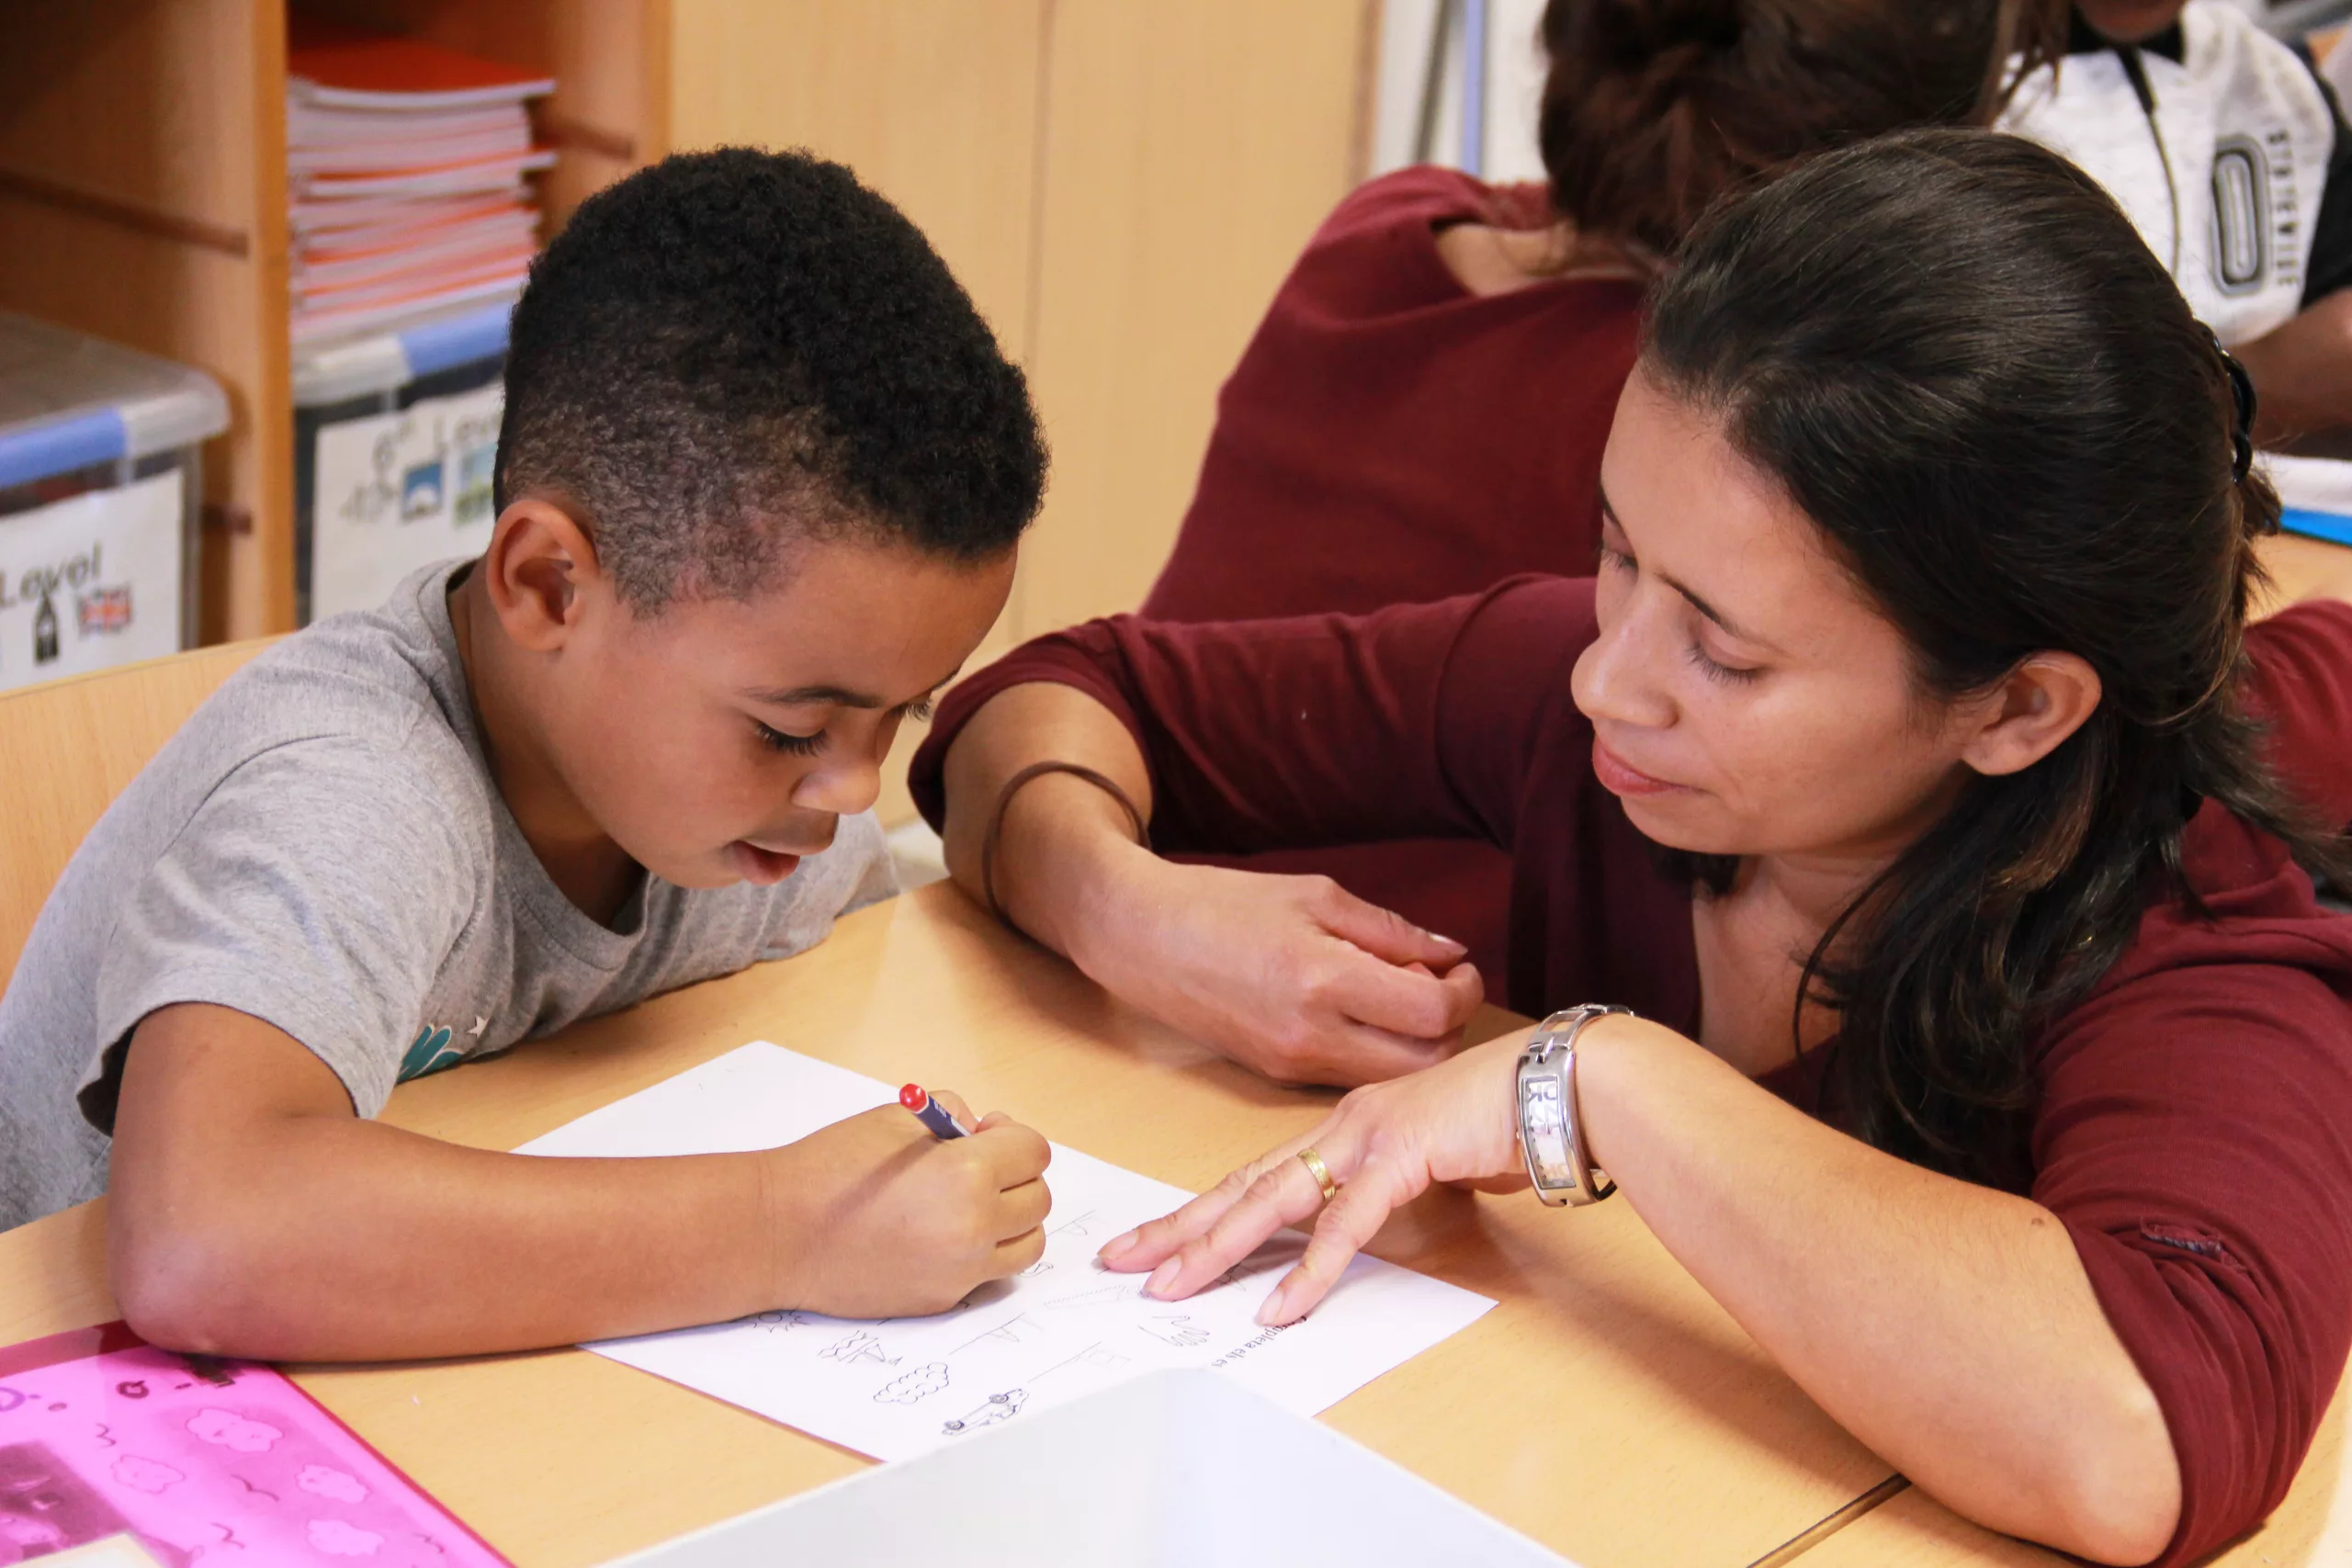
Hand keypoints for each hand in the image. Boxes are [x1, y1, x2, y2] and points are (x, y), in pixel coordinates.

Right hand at [768, 1091, 1051, 1317]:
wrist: (781, 1233)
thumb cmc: (831, 1168)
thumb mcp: (898, 1117)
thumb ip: (953, 1115)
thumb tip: (984, 1132)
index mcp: (968, 1174)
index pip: (1034, 1152)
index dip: (1012, 1136)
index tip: (986, 1133)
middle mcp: (974, 1228)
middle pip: (1038, 1199)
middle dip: (1017, 1176)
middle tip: (981, 1165)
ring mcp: (961, 1271)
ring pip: (1027, 1244)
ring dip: (1013, 1219)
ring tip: (975, 1203)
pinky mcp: (943, 1299)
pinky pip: (990, 1273)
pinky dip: (983, 1252)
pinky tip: (945, 1232)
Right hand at [1074, 857, 1485, 1086]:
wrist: (1140, 939)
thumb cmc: (1221, 903)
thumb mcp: (1314, 896)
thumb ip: (1390, 930)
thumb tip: (1449, 953)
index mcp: (1324, 978)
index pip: (1432, 1012)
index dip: (1464, 991)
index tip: (1460, 968)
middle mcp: (1312, 1033)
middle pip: (1423, 1062)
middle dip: (1447, 1027)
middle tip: (1436, 986)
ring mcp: (1293, 1062)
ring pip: (1389, 1078)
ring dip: (1411, 1045)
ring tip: (1393, 995)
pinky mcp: (1278, 1075)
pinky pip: (1350, 1076)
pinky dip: (1373, 1052)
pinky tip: (1358, 1011)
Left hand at [1095, 1033, 1528, 1323]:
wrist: (1564, 1083)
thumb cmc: (1511, 1119)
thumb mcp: (1436, 1161)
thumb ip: (1399, 1186)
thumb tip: (1382, 1216)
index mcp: (1347, 1127)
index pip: (1258, 1175)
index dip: (1203, 1209)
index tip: (1156, 1240)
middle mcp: (1344, 1127)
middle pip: (1244, 1186)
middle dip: (1180, 1227)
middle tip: (1123, 1261)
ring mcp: (1368, 1137)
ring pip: (1273, 1201)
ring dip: (1218, 1249)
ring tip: (1171, 1287)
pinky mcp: (1401, 1156)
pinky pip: (1345, 1226)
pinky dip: (1310, 1272)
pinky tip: (1279, 1307)